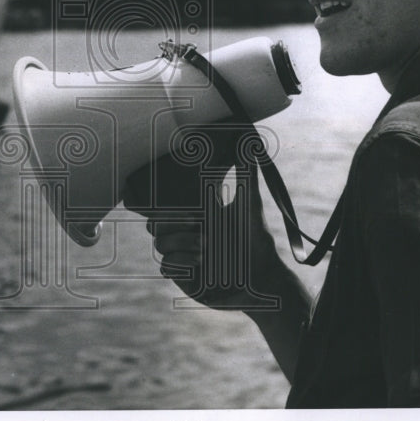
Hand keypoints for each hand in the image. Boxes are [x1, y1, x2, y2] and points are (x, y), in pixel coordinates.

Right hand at [123, 125, 283, 310]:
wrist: (264, 276)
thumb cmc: (256, 239)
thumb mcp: (249, 204)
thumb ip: (246, 174)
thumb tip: (249, 143)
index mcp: (195, 217)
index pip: (167, 208)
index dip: (167, 205)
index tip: (189, 207)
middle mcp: (185, 235)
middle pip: (155, 225)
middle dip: (170, 223)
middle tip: (196, 223)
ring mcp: (183, 256)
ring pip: (160, 245)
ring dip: (180, 243)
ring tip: (205, 246)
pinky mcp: (185, 277)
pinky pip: (166, 267)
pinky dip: (179, 261)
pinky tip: (199, 261)